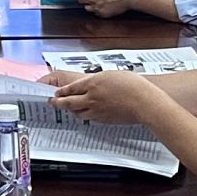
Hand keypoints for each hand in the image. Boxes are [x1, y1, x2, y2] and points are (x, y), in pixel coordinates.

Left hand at [51, 68, 165, 124]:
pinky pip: (90, 118)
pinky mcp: (104, 120)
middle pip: (69, 103)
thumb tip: (92, 84)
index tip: (56, 92)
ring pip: (78, 113)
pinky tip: (86, 113)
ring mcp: (97, 111)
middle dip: (58, 103)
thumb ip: (98, 79)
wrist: (144, 102)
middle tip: (52, 102)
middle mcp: (92, 98)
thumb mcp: (112, 75)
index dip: (62, 91)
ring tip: (68, 108)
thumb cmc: (132, 86)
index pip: (71, 88)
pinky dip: (85, 115)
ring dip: (71, 110)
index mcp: (93, 84)